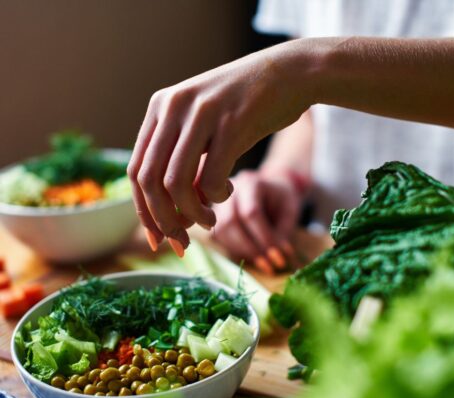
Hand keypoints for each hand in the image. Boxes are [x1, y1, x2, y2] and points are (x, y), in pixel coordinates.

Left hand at [127, 40, 313, 249]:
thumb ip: (184, 162)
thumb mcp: (204, 128)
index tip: (158, 238)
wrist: (289, 73)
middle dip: (163, 221)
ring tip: (209, 221)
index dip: (144, 212)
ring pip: (175, 184)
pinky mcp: (231, 123)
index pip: (136, 171)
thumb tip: (172, 215)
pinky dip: (217, 197)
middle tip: (182, 241)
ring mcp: (201, 113)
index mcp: (160, 108)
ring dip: (191, 215)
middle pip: (149, 181)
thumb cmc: (247, 107)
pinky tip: (228, 192)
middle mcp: (173, 107)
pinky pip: (211, 178)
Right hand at [211, 169, 301, 273]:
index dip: (264, 238)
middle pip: (231, 222)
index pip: (252, 213)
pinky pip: (218, 237)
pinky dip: (235, 250)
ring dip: (241, 252)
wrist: (271, 188)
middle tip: (269, 265)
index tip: (278, 257)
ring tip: (262, 263)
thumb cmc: (282, 199)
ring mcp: (219, 203)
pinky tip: (251, 255)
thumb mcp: (290, 212)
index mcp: (251, 183)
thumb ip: (283, 232)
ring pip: (221, 231)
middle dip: (250, 248)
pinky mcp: (215, 217)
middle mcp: (229, 191)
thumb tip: (276, 258)